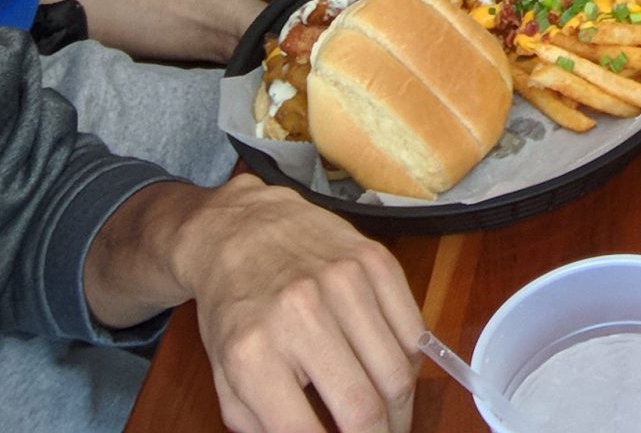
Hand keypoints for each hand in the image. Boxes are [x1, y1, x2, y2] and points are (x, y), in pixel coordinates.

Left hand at [175, 178, 421, 432]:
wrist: (241, 228)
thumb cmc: (234, 310)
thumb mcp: (226, 377)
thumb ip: (262, 426)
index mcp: (254, 353)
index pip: (305, 432)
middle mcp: (301, 314)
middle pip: (365, 408)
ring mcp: (345, 281)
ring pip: (398, 373)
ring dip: (400, 410)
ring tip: (390, 419)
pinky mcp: (376, 259)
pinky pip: (414, 332)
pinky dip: (409, 365)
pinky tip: (392, 374)